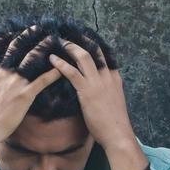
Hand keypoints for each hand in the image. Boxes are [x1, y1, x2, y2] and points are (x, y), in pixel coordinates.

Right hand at [0, 26, 65, 166]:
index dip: (7, 37)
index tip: (14, 31)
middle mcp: (2, 72)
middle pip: (17, 47)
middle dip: (27, 35)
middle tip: (37, 27)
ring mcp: (14, 82)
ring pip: (32, 58)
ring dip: (43, 46)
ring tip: (52, 39)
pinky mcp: (25, 94)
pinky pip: (43, 80)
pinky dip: (53, 72)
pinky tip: (62, 67)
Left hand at [48, 37, 134, 151]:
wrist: (117, 134)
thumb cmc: (112, 123)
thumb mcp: (112, 101)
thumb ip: (104, 91)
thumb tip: (94, 90)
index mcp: (114, 77)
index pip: (105, 54)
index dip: (93, 45)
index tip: (83, 38)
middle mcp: (107, 75)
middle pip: (95, 50)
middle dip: (81, 40)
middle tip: (68, 35)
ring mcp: (98, 81)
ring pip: (83, 56)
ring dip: (70, 47)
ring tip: (59, 42)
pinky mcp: (87, 90)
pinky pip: (72, 72)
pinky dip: (61, 64)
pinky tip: (52, 59)